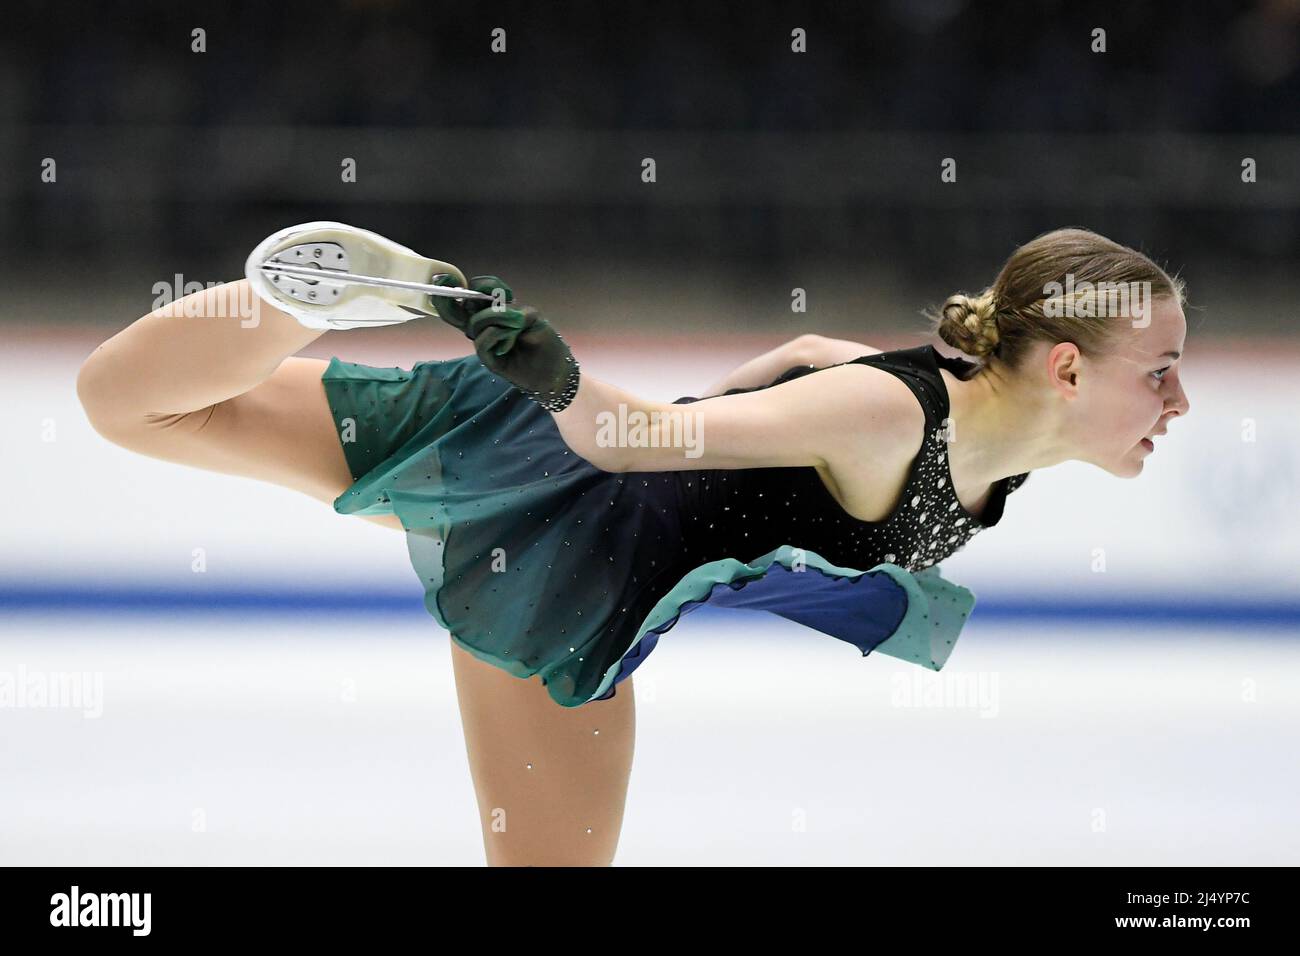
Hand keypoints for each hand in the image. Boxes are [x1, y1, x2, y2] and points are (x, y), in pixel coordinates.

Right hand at [431, 274, 580, 411]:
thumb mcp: (533, 318)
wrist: (557, 371)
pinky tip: (508, 338)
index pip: (479, 294)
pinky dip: (493, 336)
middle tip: (446, 285)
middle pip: (462, 309)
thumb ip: (514, 311)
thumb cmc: (547, 344)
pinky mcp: (490, 360)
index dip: (480, 286)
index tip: (486, 285)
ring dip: (494, 318)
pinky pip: (482, 343)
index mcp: (498, 312)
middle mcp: (488, 326)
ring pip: (474, 323)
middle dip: (451, 296)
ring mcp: (487, 342)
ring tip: (517, 326)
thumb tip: (498, 309)